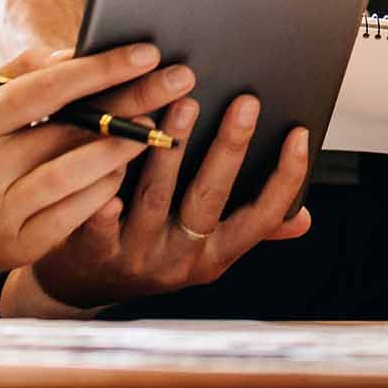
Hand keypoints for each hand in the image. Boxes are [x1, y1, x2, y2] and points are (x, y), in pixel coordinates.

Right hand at [0, 43, 194, 274]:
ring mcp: (0, 213)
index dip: (101, 70)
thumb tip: (87, 52)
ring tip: (158, 127)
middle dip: (131, 105)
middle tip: (178, 82)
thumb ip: (32, 71)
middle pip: (70, 132)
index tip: (148, 53)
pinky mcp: (20, 246)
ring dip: (124, 148)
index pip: (47, 90)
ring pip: (77, 175)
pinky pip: (78, 212)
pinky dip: (107, 187)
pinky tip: (126, 169)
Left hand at [29, 93, 313, 307]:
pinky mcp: (95, 250)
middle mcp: (182, 256)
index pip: (262, 217)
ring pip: (157, 198)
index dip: (285, 179)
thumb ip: (249, 227)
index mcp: (216, 253)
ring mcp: (138, 254)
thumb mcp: (207, 248)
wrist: (86, 285)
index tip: (299, 134)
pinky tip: (113, 163)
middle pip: (211, 199)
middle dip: (230, 148)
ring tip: (183, 103)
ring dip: (172, 150)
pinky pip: (100, 224)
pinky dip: (107, 198)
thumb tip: (302, 219)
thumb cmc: (155, 249)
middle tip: (245, 101)